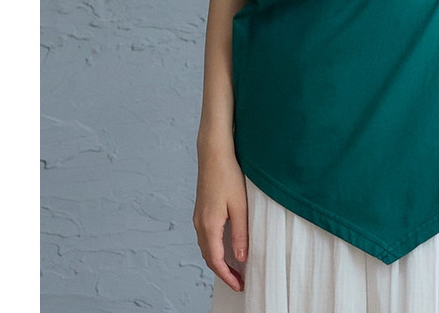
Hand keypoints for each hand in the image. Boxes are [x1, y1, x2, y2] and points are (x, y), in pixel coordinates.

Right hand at [193, 147, 248, 292]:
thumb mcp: (240, 206)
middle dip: (223, 272)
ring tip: (234, 268)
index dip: (227, 276)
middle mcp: (200, 224)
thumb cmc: (228, 175)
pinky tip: (225, 248)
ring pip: (206, 248)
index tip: (239, 286)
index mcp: (209, 225)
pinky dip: (214, 249)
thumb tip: (241, 258)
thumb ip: (240, 233)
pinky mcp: (201, 211)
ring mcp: (198, 217)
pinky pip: (205, 238)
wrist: (213, 153)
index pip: (216, 261)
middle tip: (239, 281)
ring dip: (218, 261)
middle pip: (209, 258)